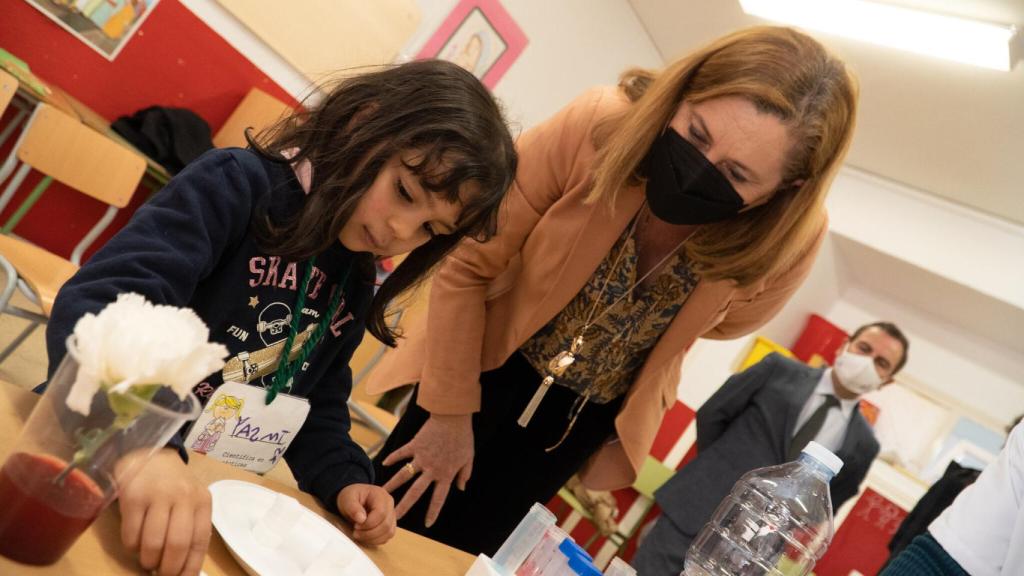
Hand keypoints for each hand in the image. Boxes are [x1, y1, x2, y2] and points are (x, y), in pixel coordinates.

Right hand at [115, 448, 210, 575]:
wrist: (148, 453)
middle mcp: (183, 497)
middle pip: (177, 544)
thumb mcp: (190, 499)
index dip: (190, 566)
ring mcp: (157, 496)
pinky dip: (132, 547)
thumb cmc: (172, 483)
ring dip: (148, 560)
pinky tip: (135, 542)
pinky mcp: (133, 496)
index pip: (200, 541)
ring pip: (152, 543)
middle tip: (161, 575)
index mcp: (201, 501)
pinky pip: (131, 534)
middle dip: (168, 568)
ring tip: (147, 560)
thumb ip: (190, 527)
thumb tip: (183, 568)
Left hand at [337, 483, 395, 545]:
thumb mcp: (347, 499)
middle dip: (369, 533)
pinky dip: (376, 540)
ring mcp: (391, 515)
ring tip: (359, 535)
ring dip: (372, 538)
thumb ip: (353, 508)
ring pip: (388, 533)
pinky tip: (365, 537)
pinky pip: (387, 537)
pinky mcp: (390, 525)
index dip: (368, 523)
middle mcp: (389, 504)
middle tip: (356, 532)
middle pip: (386, 525)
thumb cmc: (351, 497)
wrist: (352, 501)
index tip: (356, 526)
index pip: (380, 513)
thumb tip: (361, 519)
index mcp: (380, 495)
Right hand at [381, 413, 472, 526]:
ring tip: (382, 493)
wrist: (453, 417)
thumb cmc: (463, 437)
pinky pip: (401, 453)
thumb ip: (464, 474)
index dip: (433, 511)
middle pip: (415, 492)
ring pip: (403, 475)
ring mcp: (420, 457)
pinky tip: (384, 464)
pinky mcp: (414, 445)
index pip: (438, 498)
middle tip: (395, 517)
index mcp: (445, 474)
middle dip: (405, 506)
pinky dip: (392, 458)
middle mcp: (431, 469)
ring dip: (392, 485)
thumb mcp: (468, 458)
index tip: (427, 524)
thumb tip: (461, 487)